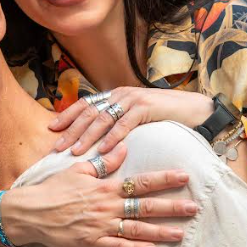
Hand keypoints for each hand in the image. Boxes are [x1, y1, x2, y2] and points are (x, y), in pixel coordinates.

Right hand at [0, 143, 196, 246]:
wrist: (31, 212)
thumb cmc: (53, 189)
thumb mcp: (78, 170)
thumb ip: (103, 162)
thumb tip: (124, 148)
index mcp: (105, 187)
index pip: (141, 182)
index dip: (164, 180)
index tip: (184, 176)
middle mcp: (107, 207)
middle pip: (146, 207)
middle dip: (172, 208)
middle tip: (194, 208)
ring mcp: (101, 226)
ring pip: (137, 230)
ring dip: (160, 231)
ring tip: (181, 234)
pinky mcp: (92, 243)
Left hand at [49, 87, 213, 154]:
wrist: (194, 110)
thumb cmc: (163, 117)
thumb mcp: (135, 117)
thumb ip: (116, 122)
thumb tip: (95, 138)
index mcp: (115, 95)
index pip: (85, 105)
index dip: (68, 116)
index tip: (52, 129)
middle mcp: (120, 94)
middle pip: (89, 113)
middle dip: (71, 130)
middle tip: (56, 147)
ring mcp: (133, 99)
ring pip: (103, 119)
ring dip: (87, 136)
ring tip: (74, 151)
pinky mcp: (146, 107)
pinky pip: (124, 124)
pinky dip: (112, 137)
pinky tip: (102, 150)